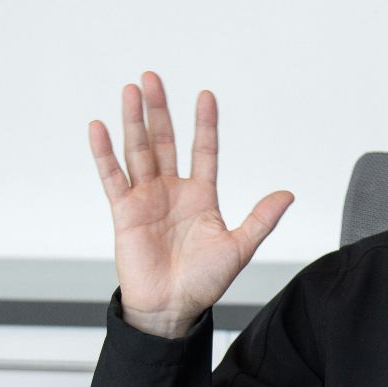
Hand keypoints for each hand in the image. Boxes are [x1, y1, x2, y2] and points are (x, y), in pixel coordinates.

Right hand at [87, 72, 293, 338]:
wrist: (172, 308)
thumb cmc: (204, 283)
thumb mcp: (239, 247)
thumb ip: (261, 218)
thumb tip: (287, 194)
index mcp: (201, 196)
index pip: (203, 150)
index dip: (205, 124)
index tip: (206, 96)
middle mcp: (172, 191)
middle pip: (164, 140)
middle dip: (159, 110)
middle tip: (152, 78)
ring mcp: (146, 198)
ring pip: (138, 150)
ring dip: (133, 120)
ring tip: (131, 91)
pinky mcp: (124, 211)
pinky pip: (113, 176)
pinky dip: (104, 153)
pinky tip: (100, 128)